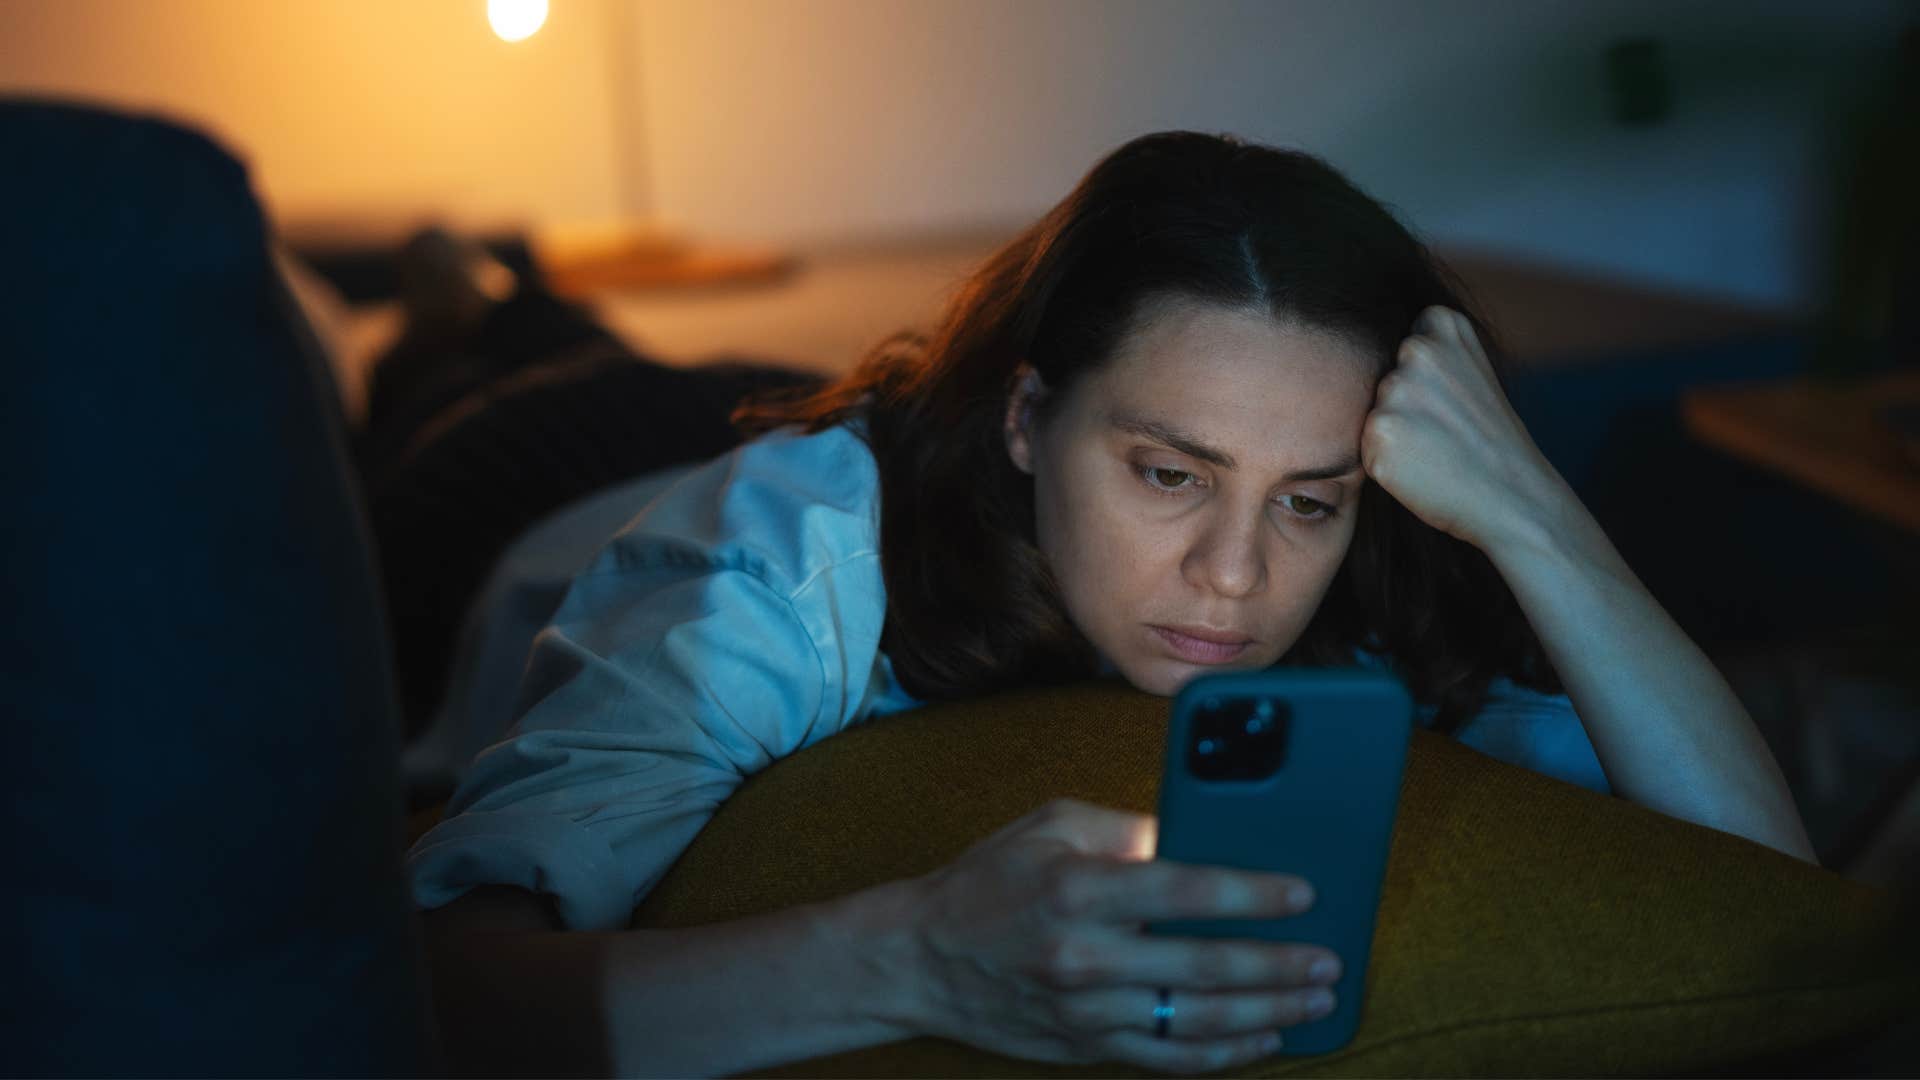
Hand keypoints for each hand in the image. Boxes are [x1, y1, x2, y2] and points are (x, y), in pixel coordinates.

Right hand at [902, 798, 1341, 1072]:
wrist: (919, 957)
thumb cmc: (990, 879)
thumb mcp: (1052, 825)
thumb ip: (1129, 831)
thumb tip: (1198, 837)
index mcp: (1079, 887)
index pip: (1184, 890)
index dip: (1251, 893)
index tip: (1304, 892)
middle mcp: (1084, 955)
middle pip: (1203, 966)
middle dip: (1278, 964)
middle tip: (1329, 960)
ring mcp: (1085, 1010)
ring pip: (1196, 1021)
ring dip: (1266, 1013)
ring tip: (1314, 1001)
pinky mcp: (1084, 1047)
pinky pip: (1167, 1058)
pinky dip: (1222, 1053)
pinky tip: (1262, 1039)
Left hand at [1362, 305, 1569, 552]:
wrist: (1514, 497)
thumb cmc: (1489, 439)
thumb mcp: (1473, 370)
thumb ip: (1437, 348)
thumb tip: (1383, 341)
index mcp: (1443, 323)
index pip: (1399, 342)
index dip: (1422, 379)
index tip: (1451, 400)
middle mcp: (1418, 349)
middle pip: (1380, 379)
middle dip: (1403, 407)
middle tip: (1444, 432)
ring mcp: (1398, 389)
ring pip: (1371, 412)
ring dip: (1393, 434)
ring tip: (1435, 449)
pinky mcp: (1381, 430)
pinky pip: (1364, 446)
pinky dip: (1385, 463)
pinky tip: (1421, 468)